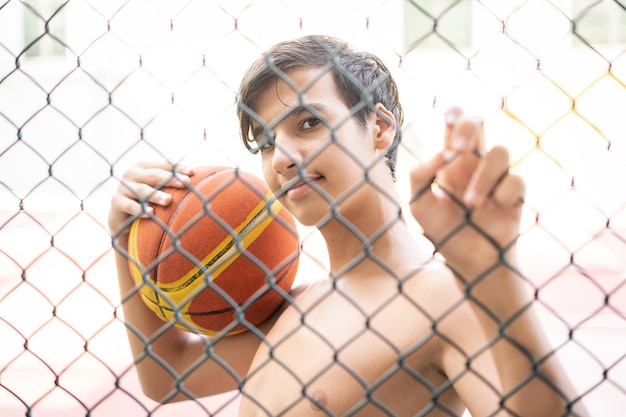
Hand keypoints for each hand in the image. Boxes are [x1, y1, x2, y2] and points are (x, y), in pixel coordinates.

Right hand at [108, 161, 193, 244]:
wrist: (123, 217)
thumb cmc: (147, 199)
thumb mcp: (158, 188)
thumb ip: (173, 181)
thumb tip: (200, 177)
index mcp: (144, 166)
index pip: (164, 165)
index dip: (178, 168)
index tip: (193, 172)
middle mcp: (132, 173)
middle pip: (154, 175)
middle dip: (171, 179)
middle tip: (186, 184)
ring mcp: (123, 187)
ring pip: (142, 190)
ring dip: (156, 195)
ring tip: (169, 200)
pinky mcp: (116, 202)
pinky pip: (130, 206)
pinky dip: (140, 210)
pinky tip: (150, 213)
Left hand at [409, 107, 524, 281]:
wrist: (467, 263)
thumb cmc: (441, 231)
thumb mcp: (418, 206)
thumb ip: (418, 177)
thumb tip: (440, 153)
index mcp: (450, 161)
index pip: (453, 122)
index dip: (453, 113)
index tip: (447, 121)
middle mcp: (473, 163)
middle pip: (479, 120)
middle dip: (469, 128)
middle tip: (456, 150)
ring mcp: (497, 176)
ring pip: (500, 152)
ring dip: (483, 177)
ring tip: (471, 204)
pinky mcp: (515, 194)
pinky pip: (516, 180)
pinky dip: (502, 194)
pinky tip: (493, 210)